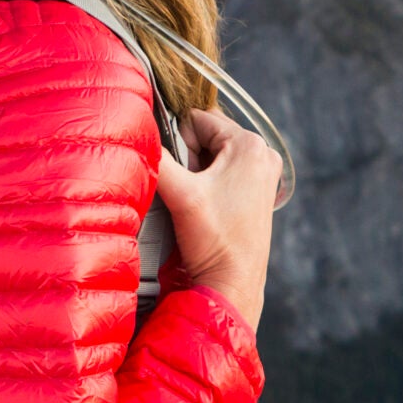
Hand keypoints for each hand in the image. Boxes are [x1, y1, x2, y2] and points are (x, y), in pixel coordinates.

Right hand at [155, 108, 280, 330]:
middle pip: (209, 136)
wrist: (233, 283)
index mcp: (249, 144)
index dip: (180, 144)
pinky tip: (210, 208)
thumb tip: (138, 136)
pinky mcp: (259, 191)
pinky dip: (211, 184)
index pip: (198, 120)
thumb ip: (157, 157)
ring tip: (202, 203)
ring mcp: (264, 173)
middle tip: (193, 192)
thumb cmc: (214, 240)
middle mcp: (263, 153)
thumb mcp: (179, 193)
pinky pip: (225, 171)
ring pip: (215, 154)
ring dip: (199, 173)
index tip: (185, 177)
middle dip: (191, 158)